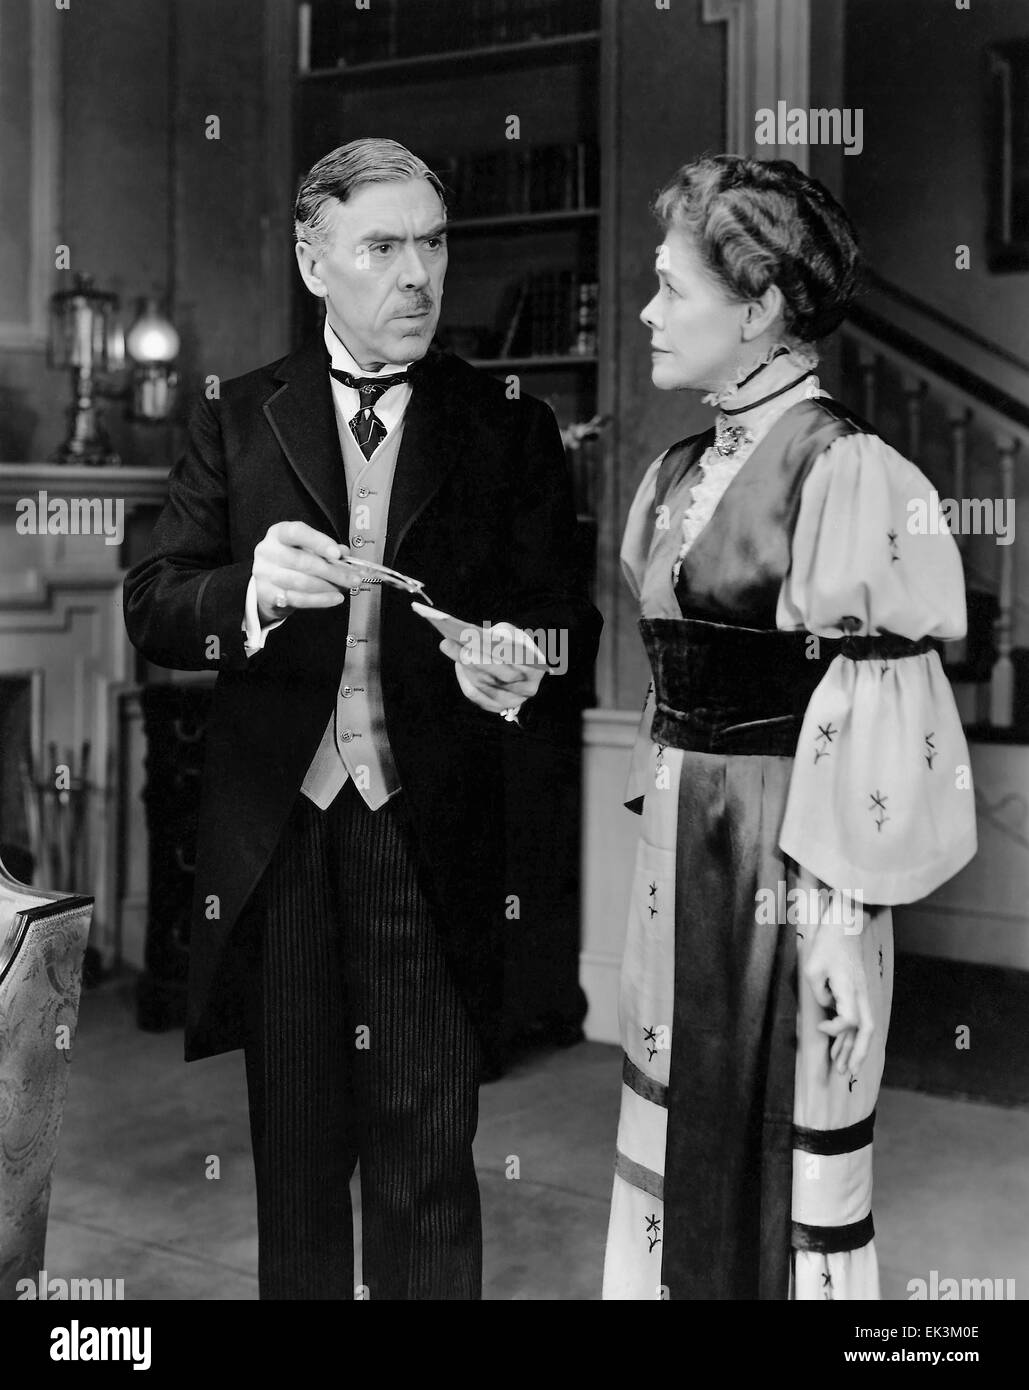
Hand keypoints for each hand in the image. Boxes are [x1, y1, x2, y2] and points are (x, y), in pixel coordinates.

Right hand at [252, 522, 359, 623]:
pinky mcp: (266, 594)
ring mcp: (264, 573)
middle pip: (303, 561)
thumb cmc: (291, 562)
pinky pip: (298, 599)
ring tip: (345, 589)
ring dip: (328, 587)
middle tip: (353, 578)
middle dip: (333, 572)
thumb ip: (326, 549)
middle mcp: (268, 551)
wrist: (268, 585)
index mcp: (278, 533)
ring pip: (302, 583)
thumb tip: (345, 554)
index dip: (319, 542)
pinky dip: (320, 600)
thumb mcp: (306, 549)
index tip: (338, 554)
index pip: (297, 532)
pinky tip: (334, 599)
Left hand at [439, 622, 546, 715]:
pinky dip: (464, 678)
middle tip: (449, 644)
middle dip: (470, 659)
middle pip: (496, 676)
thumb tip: (473, 636)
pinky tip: (458, 663)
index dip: (490, 653)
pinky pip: (474, 694)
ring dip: (464, 665)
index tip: (470, 640)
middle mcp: (527, 689)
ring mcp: (511, 701)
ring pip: (482, 684)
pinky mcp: (496, 707)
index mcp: (536, 669)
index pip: (512, 663)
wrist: (520, 664)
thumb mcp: (513, 634)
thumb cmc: (515, 645)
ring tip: (449, 646)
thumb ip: (500, 634)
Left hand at [803, 915, 874, 1078]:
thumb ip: (819, 993)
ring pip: (865, 1027)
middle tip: (847, 1073)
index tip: (820, 1028)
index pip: (850, 1021)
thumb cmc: (827, 944)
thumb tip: (827, 1007)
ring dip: (854, 1048)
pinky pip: (860, 1017)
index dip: (835, 1030)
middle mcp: (860, 994)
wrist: (846, 924)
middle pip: (867, 1031)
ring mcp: (862, 992)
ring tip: (845, 1067)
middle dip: (858, 1054)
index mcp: (850, 990)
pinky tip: (844, 1043)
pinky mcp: (859, 990)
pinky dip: (853, 1034)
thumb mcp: (812, 968)